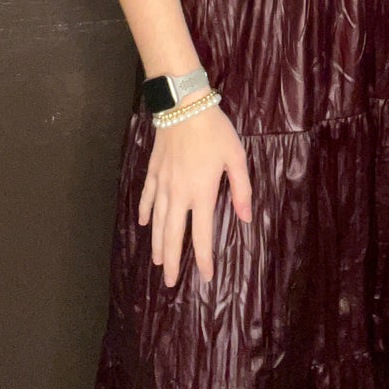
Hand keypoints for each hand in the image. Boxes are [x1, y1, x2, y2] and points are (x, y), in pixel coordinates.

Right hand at [138, 101, 252, 286]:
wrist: (184, 106)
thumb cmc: (215, 130)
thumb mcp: (236, 157)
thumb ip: (241, 189)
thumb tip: (245, 218)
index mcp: (201, 192)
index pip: (202, 234)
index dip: (203, 258)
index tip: (205, 276)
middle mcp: (179, 194)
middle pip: (173, 234)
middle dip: (172, 261)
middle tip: (170, 283)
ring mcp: (163, 183)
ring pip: (157, 221)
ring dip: (157, 244)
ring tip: (157, 262)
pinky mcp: (153, 171)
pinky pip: (146, 197)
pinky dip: (143, 212)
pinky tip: (142, 223)